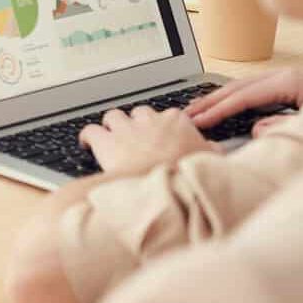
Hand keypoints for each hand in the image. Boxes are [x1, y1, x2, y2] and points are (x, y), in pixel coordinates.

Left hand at [78, 105, 216, 174]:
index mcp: (176, 121)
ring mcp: (126, 129)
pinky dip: (87, 136)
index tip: (162, 137)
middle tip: (136, 139)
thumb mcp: (210, 162)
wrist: (165, 190)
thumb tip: (216, 150)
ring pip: (114, 116)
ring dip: (112, 126)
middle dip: (137, 124)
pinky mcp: (106, 142)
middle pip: (139, 113)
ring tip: (112, 138)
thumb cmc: (188, 177)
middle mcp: (149, 120)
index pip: (168, 115)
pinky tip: (87, 143)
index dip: (163, 127)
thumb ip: (212, 151)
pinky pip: (91, 131)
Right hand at [187, 66, 302, 134]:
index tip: (197, 122)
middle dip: (210, 100)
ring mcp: (289, 78)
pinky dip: (233, 97)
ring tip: (196, 110)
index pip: (244, 95)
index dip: (218, 109)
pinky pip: (254, 89)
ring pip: (244, 85)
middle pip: (238, 85)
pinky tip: (223, 105)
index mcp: (290, 80)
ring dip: (218, 98)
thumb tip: (256, 129)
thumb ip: (285, 128)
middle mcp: (287, 74)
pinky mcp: (292, 86)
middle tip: (184, 114)